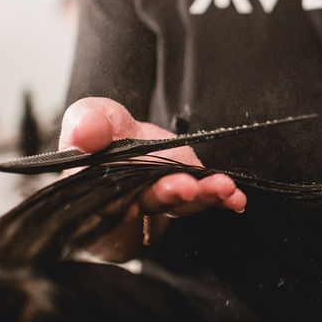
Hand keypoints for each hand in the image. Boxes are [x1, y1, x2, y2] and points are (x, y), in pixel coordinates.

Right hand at [59, 97, 245, 258]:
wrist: (128, 144)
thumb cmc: (103, 135)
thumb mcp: (90, 117)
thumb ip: (89, 120)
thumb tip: (85, 132)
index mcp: (94, 187)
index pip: (104, 199)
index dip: (121, 203)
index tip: (133, 204)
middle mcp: (127, 201)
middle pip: (146, 203)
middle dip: (167, 195)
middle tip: (185, 188)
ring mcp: (159, 202)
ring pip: (178, 205)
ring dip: (200, 196)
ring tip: (222, 188)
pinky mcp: (185, 197)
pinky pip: (202, 201)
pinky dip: (219, 199)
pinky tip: (236, 198)